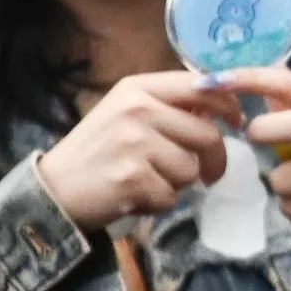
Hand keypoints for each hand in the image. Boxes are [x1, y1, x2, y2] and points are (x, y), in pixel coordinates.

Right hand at [37, 71, 236, 229]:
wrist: (54, 189)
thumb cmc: (98, 151)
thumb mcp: (127, 114)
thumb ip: (168, 108)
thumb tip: (218, 112)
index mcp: (137, 88)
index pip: (201, 87)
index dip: (228, 105)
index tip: (236, 121)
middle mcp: (136, 110)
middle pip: (206, 134)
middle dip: (213, 160)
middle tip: (208, 174)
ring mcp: (133, 143)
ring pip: (191, 169)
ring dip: (178, 184)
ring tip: (150, 181)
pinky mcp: (132, 178)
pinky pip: (172, 196)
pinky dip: (160, 203)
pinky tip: (136, 196)